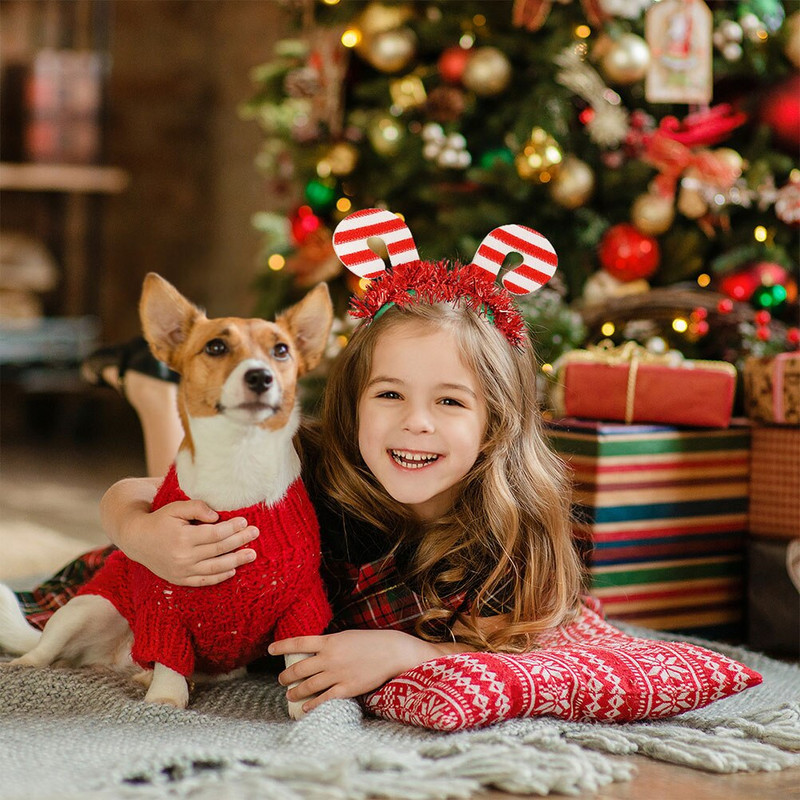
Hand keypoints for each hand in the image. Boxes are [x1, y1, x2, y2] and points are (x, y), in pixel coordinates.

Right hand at [123, 501, 259, 585]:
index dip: (232, 528)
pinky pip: (204, 581)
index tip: (246, 521)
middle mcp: (183, 557)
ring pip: (215, 568)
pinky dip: (220, 577)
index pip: (215, 534)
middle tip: (256, 534)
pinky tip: (233, 570)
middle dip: (240, 541)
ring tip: (252, 554)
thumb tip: (217, 516)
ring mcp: (182, 571)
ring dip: (236, 561)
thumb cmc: (160, 520)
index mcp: (182, 538)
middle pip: (219, 550)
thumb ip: (197, 507)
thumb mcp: (175, 508)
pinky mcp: (180, 580)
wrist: (137, 540)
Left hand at [269, 629, 448, 713]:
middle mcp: (329, 658)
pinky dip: (312, 705)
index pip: (298, 642)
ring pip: (308, 686)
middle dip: (286, 676)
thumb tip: (313, 652)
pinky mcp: (346, 688)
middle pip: (299, 669)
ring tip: (290, 695)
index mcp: (329, 641)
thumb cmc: (369, 642)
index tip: (270, 649)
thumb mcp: (346, 637)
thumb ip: (329, 644)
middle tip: (281, 680)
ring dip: (295, 692)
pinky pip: (324, 699)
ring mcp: (337, 674)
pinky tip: (305, 708)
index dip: (282, 646)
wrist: (391, 651)